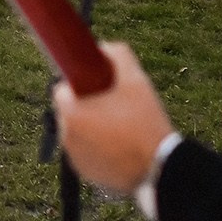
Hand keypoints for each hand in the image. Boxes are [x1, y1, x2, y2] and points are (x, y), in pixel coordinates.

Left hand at [51, 43, 175, 196]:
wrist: (160, 168)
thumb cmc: (145, 123)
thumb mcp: (136, 81)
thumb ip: (117, 55)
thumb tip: (104, 47)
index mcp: (71, 113)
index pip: (61, 89)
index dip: (80, 83)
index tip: (98, 86)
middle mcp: (66, 137)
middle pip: (70, 111)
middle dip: (87, 106)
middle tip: (114, 107)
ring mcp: (74, 158)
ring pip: (78, 132)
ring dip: (92, 127)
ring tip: (121, 127)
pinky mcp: (86, 173)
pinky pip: (86, 152)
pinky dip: (98, 147)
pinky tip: (121, 145)